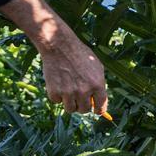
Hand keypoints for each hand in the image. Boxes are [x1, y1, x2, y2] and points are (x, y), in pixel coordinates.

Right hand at [0, 0, 107, 114]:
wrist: (60, 45)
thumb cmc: (80, 54)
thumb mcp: (97, 67)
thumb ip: (99, 85)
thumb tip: (98, 103)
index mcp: (98, 84)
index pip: (101, 107)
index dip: (98, 110)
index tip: (95, 110)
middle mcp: (84, 91)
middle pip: (84, 110)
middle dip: (82, 105)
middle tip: (79, 96)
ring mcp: (69, 92)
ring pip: (70, 109)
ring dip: (70, 102)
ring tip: (68, 89)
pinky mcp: (54, 92)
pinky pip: (57, 101)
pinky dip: (57, 95)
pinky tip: (58, 82)